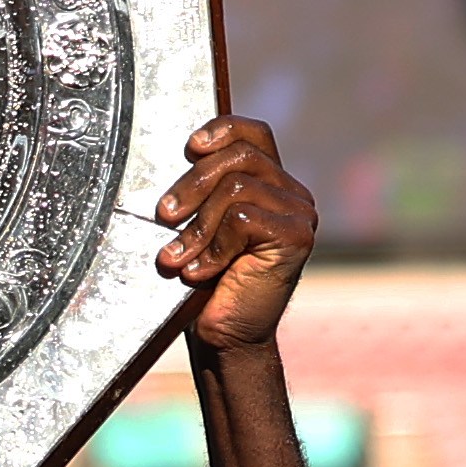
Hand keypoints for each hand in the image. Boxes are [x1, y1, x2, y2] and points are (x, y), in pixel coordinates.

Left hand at [154, 115, 317, 350]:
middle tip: (165, 215)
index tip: (190, 147)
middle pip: (240, 157)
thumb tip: (174, 158)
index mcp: (270, 183)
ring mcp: (300, 214)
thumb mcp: (200, 227)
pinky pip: (243, 219)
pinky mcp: (297, 237)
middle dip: (193, 184)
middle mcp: (291, 193)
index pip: (253, 134)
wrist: (227, 337)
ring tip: (178, 257)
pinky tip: (200, 272)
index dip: (222, 129)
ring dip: (198, 226)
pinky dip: (213, 246)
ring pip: (238, 188)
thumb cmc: (207, 282)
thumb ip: (202, 192)